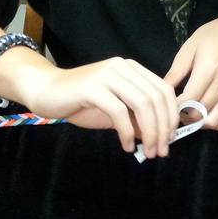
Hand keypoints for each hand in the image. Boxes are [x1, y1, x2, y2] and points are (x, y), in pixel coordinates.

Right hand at [14, 56, 178, 157]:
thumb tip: (159, 136)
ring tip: (149, 151)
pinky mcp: (92, 87)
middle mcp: (122, 67)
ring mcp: (107, 74)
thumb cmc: (80, 102)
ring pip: (141, 104)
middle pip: (156, 98)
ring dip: (149, 132)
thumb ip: (136, 118)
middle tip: (161, 151)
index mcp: (132, 68)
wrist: (45, 90)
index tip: (171, 139)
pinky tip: (127, 146)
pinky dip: (127, 132)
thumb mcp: (114, 110)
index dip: (172, 115)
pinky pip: (118, 112)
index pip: (164, 90)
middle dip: (163, 128)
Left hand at [164, 17, 217, 132]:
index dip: (173, 106)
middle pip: (198, 114)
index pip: (187, 100)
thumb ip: (175, 72)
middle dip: (182, 116)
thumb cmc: (211, 37)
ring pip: (213, 121)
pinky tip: (210, 118)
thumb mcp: (188, 49)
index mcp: (207, 71)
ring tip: (189, 113)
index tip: (165, 103)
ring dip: (198, 123)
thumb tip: (160, 90)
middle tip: (173, 109)